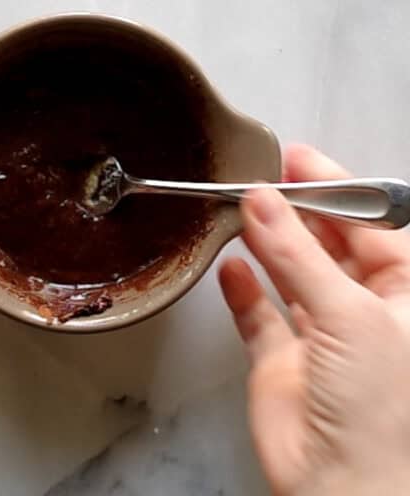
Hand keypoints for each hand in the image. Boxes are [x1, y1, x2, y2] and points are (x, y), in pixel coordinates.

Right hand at [219, 145, 409, 495]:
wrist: (342, 489)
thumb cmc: (382, 410)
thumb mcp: (350, 314)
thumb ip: (298, 253)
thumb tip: (262, 201)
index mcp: (406, 296)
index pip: (373, 227)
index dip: (338, 190)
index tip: (298, 160)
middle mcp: (365, 312)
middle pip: (328, 245)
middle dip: (297, 212)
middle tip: (261, 179)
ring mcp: (320, 336)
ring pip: (291, 274)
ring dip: (266, 243)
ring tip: (239, 210)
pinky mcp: (281, 361)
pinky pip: (259, 314)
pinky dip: (242, 290)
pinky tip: (230, 267)